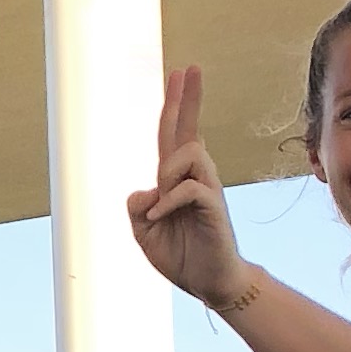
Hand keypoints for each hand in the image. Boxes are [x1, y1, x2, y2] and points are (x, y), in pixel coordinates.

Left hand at [127, 67, 252, 306]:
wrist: (209, 283)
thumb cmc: (180, 255)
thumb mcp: (143, 232)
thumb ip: (136, 208)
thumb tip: (144, 190)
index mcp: (175, 179)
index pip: (173, 135)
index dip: (175, 106)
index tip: (180, 74)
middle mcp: (193, 177)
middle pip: (188, 130)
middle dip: (187, 99)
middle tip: (190, 68)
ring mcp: (206, 189)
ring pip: (189, 154)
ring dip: (167, 173)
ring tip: (160, 206)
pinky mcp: (214, 206)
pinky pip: (189, 187)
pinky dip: (168, 201)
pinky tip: (159, 218)